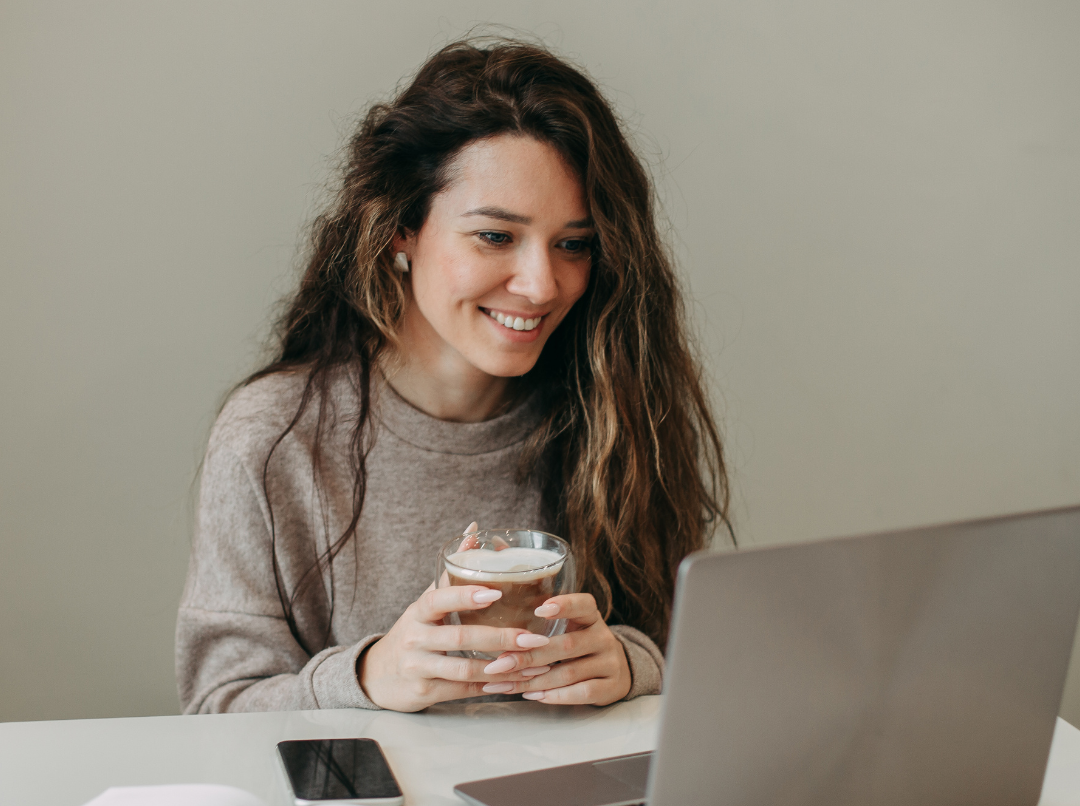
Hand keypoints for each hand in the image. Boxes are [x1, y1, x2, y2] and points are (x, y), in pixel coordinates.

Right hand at [357, 583, 550, 711]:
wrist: (377, 676)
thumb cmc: (413, 632)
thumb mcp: (426, 603)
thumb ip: (451, 571)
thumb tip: (473, 531)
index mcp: (418, 612)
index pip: (437, 599)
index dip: (464, 595)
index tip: (494, 593)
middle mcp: (415, 638)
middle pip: (459, 636)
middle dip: (499, 638)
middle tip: (532, 638)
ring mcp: (418, 667)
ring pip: (464, 669)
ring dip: (502, 668)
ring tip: (532, 664)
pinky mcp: (424, 693)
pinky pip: (463, 690)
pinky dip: (490, 688)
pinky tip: (513, 683)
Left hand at [476, 593, 632, 705]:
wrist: (618, 671)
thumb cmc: (581, 646)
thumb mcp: (572, 627)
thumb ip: (545, 625)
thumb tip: (499, 630)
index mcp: (591, 616)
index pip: (583, 604)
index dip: (563, 605)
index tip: (538, 609)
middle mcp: (603, 637)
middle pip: (567, 645)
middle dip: (530, 655)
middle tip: (500, 662)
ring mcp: (610, 663)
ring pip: (569, 673)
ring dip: (535, 680)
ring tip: (507, 684)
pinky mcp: (611, 687)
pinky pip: (582, 692)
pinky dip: (555, 695)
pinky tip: (533, 695)